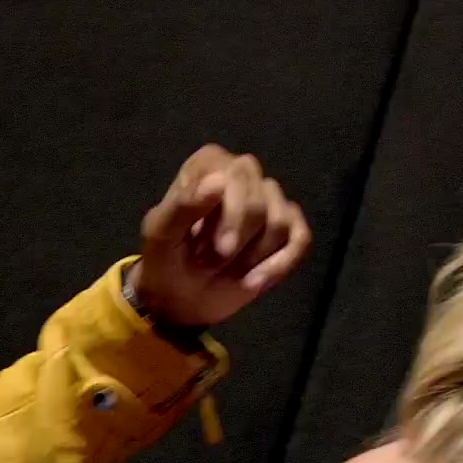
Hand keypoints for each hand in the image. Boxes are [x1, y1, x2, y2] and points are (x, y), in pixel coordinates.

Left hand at [133, 144, 310, 328]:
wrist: (180, 297)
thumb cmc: (165, 257)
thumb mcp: (161, 234)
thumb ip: (183, 206)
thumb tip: (219, 180)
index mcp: (209, 164)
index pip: (235, 176)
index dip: (227, 216)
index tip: (206, 247)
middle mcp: (243, 173)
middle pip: (259, 202)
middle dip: (235, 241)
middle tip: (210, 262)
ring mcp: (270, 199)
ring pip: (279, 223)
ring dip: (250, 256)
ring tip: (225, 268)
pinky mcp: (289, 228)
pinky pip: (301, 239)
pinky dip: (277, 266)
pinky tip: (252, 281)